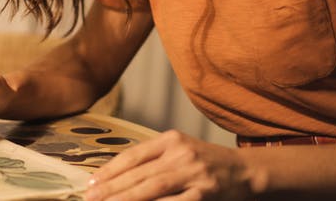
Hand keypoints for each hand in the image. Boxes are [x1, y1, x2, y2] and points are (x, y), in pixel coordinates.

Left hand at [85, 130, 260, 200]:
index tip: (91, 181)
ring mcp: (194, 174)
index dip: (110, 169)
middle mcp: (181, 153)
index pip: (133, 154)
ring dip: (126, 198)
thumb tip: (116, 175)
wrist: (245, 171)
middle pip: (139, 173)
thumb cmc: (206, 162)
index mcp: (171, 139)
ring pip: (152, 188)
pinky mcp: (204, 194)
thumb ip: (153, 159)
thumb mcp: (180, 150)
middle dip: (111, 187)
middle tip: (90, 197)